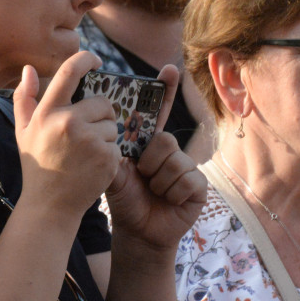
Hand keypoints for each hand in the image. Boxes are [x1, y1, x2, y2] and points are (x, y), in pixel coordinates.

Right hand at [13, 52, 120, 217]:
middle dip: (100, 115)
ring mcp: (89, 140)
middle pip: (103, 102)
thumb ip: (25, 98)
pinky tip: (93, 165)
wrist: (50, 205)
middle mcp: (68, 122)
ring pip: (113, 124)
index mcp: (48, 112)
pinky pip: (118, 144)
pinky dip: (110, 154)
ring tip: (87, 153)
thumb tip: (29, 69)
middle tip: (86, 134)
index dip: (86, 59)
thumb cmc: (37, 165)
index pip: (70, 71)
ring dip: (105, 135)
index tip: (96, 60)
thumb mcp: (23, 131)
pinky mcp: (106, 157)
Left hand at [104, 65, 206, 250]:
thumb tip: (101, 128)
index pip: (158, 112)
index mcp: (149, 143)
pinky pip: (186, 179)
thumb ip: (111, 151)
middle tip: (143, 177)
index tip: (169, 68)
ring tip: (154, 192)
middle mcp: (170, 150)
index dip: (165, 90)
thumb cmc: (125, 199)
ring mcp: (186, 166)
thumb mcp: (113, 173)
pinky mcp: (198, 185)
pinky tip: (168, 201)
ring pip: (174, 161)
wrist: (138, 232)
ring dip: (159, 182)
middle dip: (149, 162)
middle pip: (164, 139)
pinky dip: (172, 193)